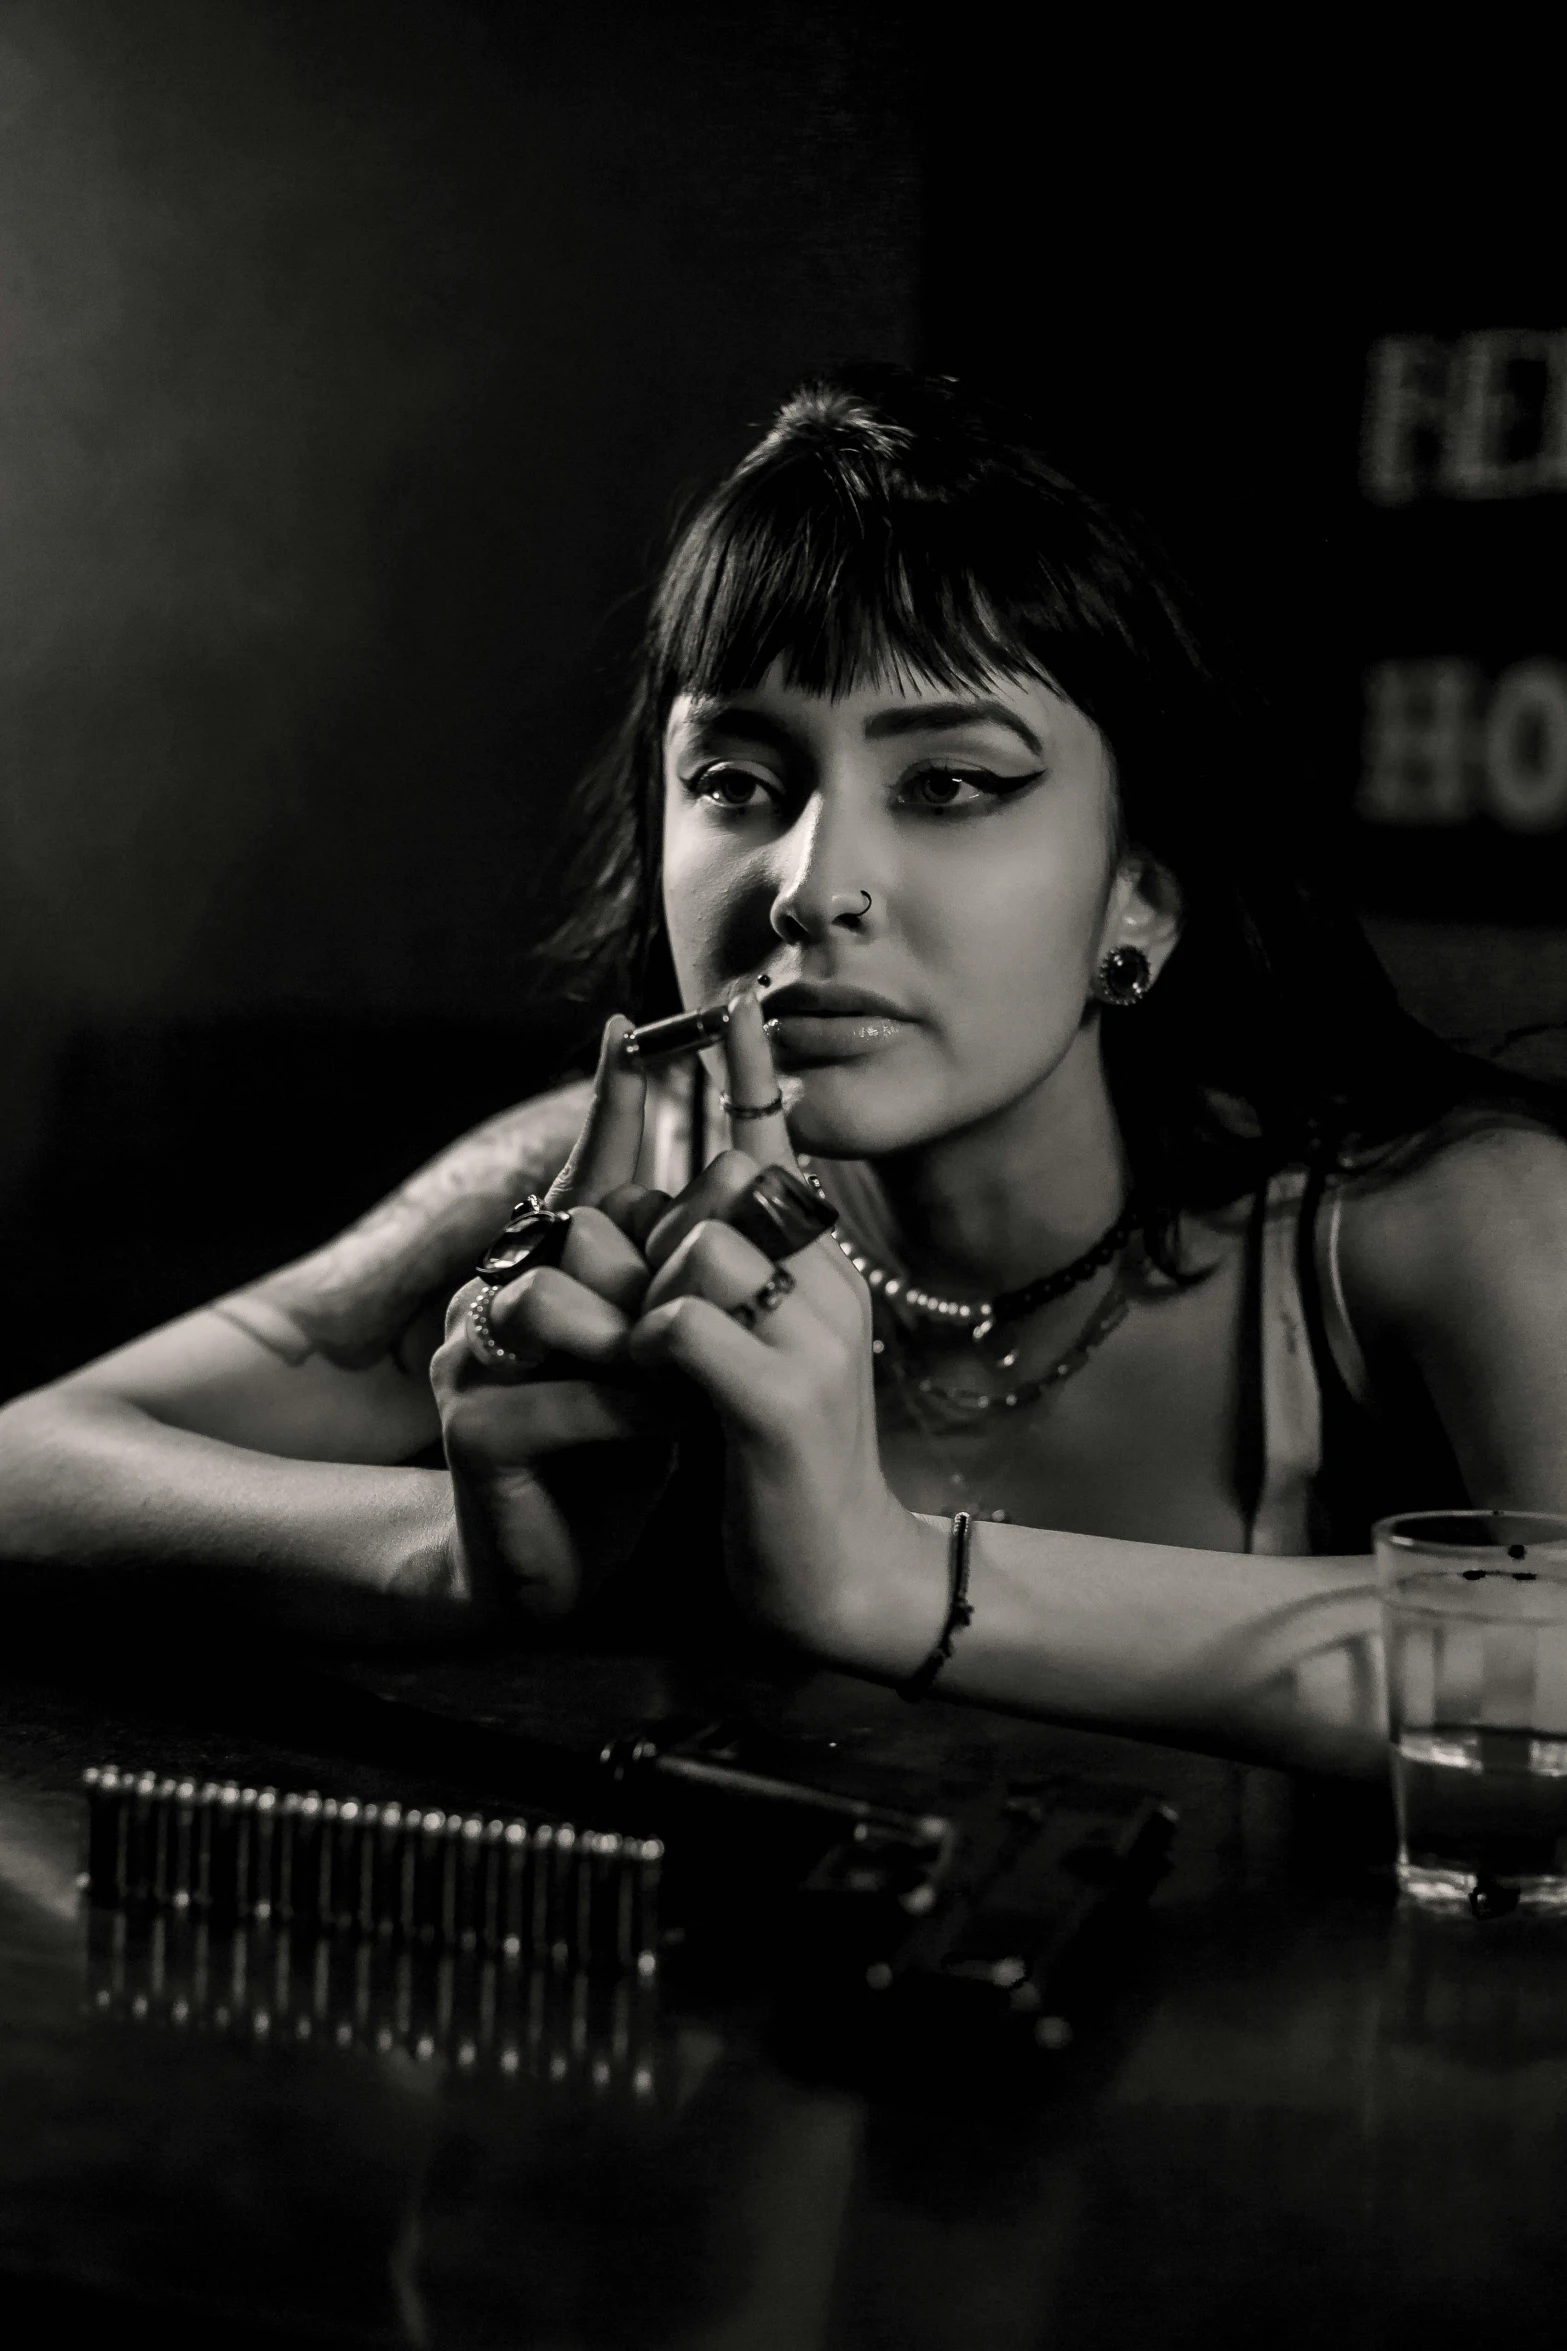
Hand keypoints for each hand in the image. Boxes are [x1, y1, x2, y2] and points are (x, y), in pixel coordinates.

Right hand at [430, 1015, 679, 1621]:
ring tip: (680, 1395)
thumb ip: (688, 1285)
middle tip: (704, 1325)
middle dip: (656, 1275)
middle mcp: (499, 1298)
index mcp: (555, 1274)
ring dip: (637, 1348)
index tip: (639, 1026)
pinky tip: (661, 1435)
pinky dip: (624, 1414)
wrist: (559, 1572)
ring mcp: (471, 1360)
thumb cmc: (621, 1458)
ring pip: (558, 1301)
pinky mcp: (471, 1429)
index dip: (613, 1103)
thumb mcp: (675, 1358)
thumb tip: (747, 1189)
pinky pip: (560, 1394)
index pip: (588, 1175)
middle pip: (582, 1231)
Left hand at [624, 989, 939, 1665]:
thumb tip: (608, 1232)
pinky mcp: (776, 1402)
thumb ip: (685, 1296)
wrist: (838, 1587)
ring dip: (631, 1304)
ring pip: (692, 1248)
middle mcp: (828, 1290)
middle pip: (712, 1194)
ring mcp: (811, 1343)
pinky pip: (680, 1326)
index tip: (734, 995)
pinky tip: (654, 1396)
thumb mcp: (729, 1366)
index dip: (748, 1073)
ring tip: (628, 1369)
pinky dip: (643, 1353)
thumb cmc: (768, 1475)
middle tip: (616, 1315)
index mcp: (820, 1274)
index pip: (779, 1150)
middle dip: (638, 1237)